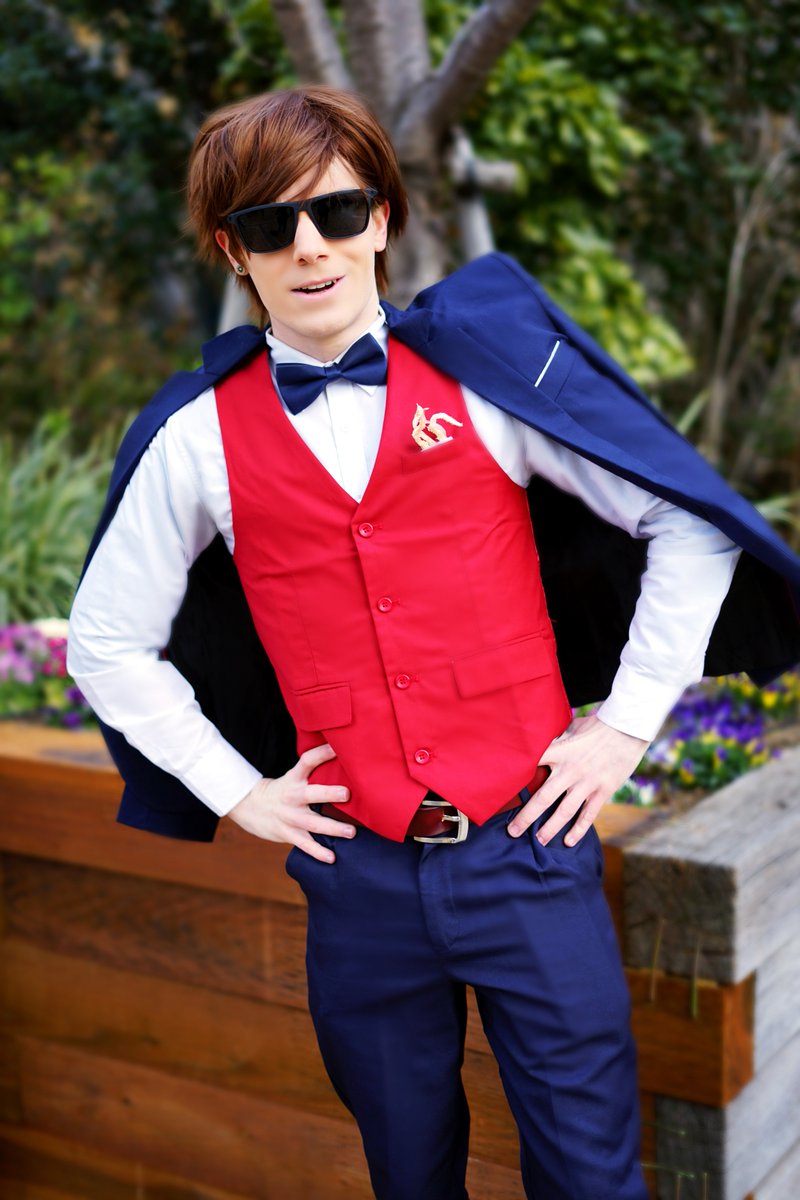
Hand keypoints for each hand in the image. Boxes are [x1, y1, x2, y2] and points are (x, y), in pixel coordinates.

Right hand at [226, 743, 353, 861]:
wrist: (250, 808)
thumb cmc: (282, 791)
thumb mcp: (293, 777)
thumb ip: (314, 772)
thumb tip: (346, 762)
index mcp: (294, 778)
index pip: (307, 761)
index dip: (321, 753)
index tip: (336, 747)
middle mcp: (292, 796)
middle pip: (311, 794)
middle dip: (329, 794)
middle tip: (346, 794)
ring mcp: (290, 817)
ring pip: (312, 823)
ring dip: (332, 828)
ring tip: (351, 832)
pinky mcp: (288, 834)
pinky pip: (305, 844)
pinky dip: (318, 852)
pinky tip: (332, 858)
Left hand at [507, 712, 648, 845]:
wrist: (628, 728)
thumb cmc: (598, 725)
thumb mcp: (572, 727)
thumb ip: (558, 740)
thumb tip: (543, 743)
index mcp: (559, 752)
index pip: (532, 766)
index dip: (516, 778)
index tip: (502, 793)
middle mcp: (570, 770)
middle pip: (543, 798)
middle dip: (526, 817)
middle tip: (512, 831)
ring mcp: (587, 782)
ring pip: (564, 811)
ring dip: (549, 828)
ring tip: (538, 840)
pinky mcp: (603, 791)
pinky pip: (588, 814)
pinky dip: (579, 830)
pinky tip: (569, 841)